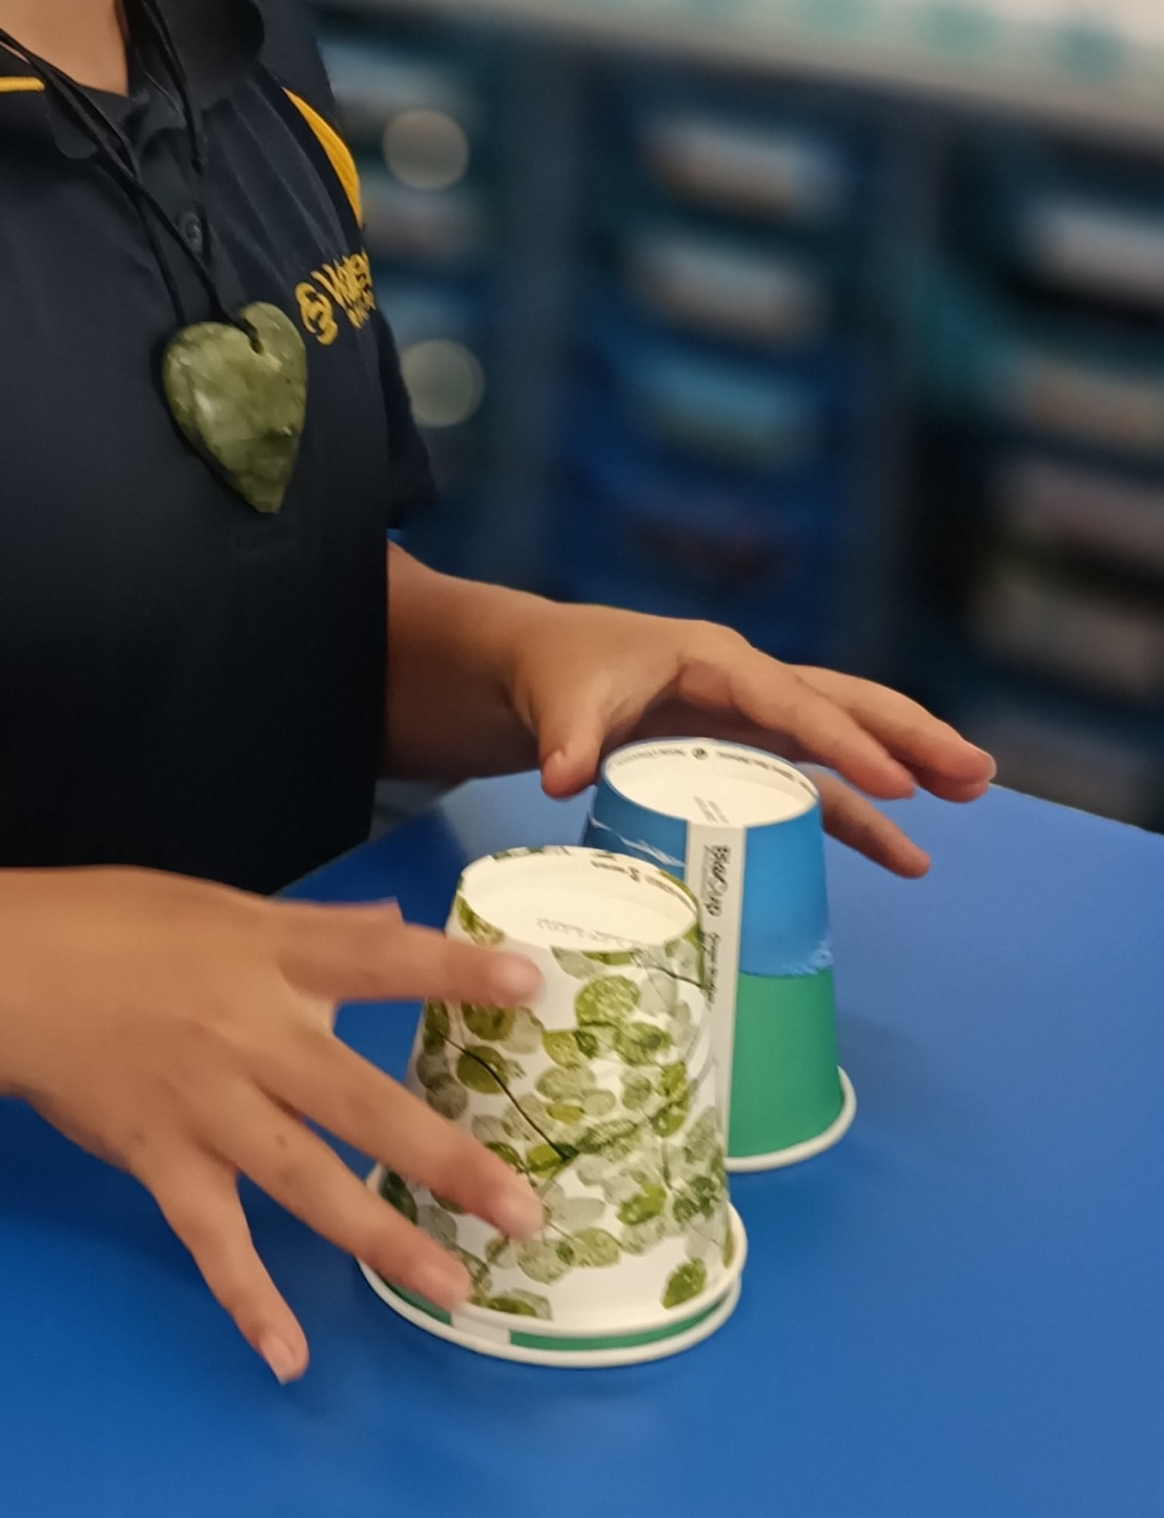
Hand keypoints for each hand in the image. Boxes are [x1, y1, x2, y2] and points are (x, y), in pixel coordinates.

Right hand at [0, 869, 547, 1383]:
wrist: (7, 974)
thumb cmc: (116, 926)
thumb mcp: (222, 906)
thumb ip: (315, 928)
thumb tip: (395, 925)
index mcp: (270, 955)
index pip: (381, 960)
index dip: (456, 970)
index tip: (533, 987)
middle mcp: (249, 1032)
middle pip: (360, 1100)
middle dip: (444, 1159)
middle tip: (524, 1211)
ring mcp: (205, 1104)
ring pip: (304, 1181)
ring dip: (380, 1239)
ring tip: (452, 1287)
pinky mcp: (159, 1157)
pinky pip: (212, 1239)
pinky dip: (248, 1299)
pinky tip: (289, 1354)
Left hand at [506, 608, 994, 872]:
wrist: (542, 669)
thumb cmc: (559, 673)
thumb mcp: (561, 701)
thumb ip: (568, 739)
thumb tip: (563, 779)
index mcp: (713, 661)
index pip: (791, 701)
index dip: (842, 741)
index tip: (896, 781)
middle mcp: (747, 685)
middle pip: (844, 704)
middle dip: (910, 735)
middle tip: (975, 772)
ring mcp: (752, 721)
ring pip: (844, 738)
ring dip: (905, 765)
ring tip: (973, 793)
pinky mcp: (746, 755)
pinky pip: (815, 784)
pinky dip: (859, 816)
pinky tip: (907, 856)